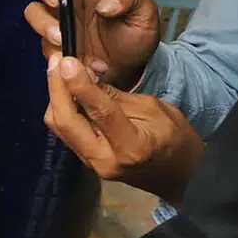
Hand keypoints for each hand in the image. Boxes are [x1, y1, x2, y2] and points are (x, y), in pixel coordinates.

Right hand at [24, 0, 160, 86]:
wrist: (130, 68)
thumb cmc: (135, 34)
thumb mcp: (143, 12)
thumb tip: (105, 4)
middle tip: (57, 1)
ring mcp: (57, 20)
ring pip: (34, 10)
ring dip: (43, 22)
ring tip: (62, 38)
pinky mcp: (52, 44)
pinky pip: (41, 42)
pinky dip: (53, 49)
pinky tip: (72, 57)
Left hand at [45, 53, 202, 205]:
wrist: (182, 177)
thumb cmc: (176, 139)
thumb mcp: (154, 110)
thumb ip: (116, 97)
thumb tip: (85, 75)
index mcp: (131, 147)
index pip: (99, 112)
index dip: (79, 84)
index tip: (66, 61)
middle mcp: (104, 160)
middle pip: (65, 122)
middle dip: (56, 88)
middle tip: (56, 60)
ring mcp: (90, 164)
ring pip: (59, 127)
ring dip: (55, 97)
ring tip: (59, 71)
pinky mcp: (85, 161)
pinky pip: (65, 132)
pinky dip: (62, 109)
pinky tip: (66, 90)